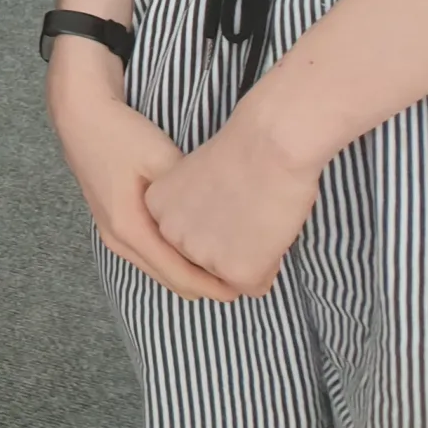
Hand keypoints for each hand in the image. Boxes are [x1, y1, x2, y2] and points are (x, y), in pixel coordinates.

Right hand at [47, 44, 242, 300]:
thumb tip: (229, 223)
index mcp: (130, 230)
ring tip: (229, 263)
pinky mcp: (114, 224)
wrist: (80, 115)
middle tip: (249, 277)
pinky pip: (152, 256)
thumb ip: (190, 197)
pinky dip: (177, 259)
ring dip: (193, 273)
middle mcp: (118, 241)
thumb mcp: (163, 161)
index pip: (181, 278)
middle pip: (173, 282)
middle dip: (210, 286)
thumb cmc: (119, 134)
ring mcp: (112, 234)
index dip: (219, 288)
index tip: (252, 286)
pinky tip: (199, 246)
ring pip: (162, 270)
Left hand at [142, 103, 323, 297]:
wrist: (268, 143)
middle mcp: (170, 235)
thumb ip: (190, 209)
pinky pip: (256, 284)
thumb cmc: (241, 149)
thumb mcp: (192, 178)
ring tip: (259, 219)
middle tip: (249, 213)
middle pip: (205, 261)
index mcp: (156, 208)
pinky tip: (271, 232)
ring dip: (250, 257)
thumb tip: (209, 234)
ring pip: (230, 276)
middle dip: (231, 248)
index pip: (182, 239)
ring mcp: (201, 255)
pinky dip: (270, 265)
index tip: (228, 203)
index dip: (214, 226)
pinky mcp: (235, 271)